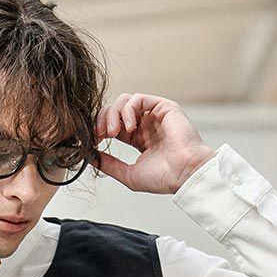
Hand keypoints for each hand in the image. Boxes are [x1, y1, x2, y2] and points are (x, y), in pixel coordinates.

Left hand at [91, 94, 215, 194]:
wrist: (185, 174)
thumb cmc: (164, 178)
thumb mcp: (129, 174)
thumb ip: (110, 165)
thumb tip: (91, 158)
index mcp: (138, 138)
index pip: (113, 125)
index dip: (99, 129)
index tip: (92, 140)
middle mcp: (145, 124)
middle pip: (115, 111)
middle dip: (102, 120)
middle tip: (99, 135)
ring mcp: (154, 114)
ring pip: (124, 101)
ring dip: (113, 114)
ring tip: (113, 132)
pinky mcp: (162, 106)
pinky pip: (137, 99)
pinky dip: (128, 110)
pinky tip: (129, 127)